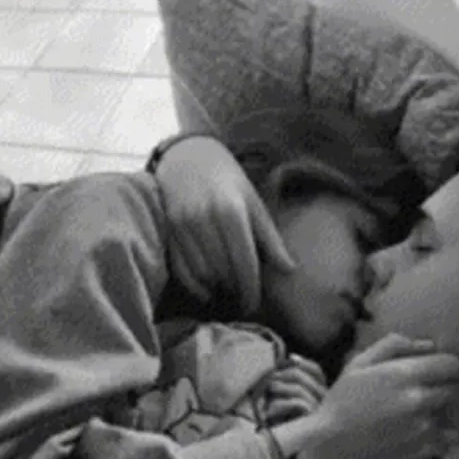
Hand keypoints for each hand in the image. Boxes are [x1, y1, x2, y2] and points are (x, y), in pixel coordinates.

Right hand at [155, 136, 296, 314]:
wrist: (186, 154)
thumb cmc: (227, 179)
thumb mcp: (252, 202)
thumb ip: (269, 237)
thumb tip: (290, 270)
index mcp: (232, 212)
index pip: (244, 263)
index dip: (250, 289)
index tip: (254, 304)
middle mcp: (205, 219)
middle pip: (224, 271)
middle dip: (235, 290)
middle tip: (243, 299)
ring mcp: (183, 225)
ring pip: (203, 273)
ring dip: (216, 288)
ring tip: (227, 290)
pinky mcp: (168, 229)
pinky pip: (181, 269)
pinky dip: (195, 285)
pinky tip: (206, 289)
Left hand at [264, 354, 327, 424]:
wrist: (277, 451)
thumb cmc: (278, 424)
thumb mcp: (281, 398)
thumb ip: (286, 382)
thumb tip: (287, 357)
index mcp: (318, 395)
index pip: (316, 371)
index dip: (303, 362)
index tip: (288, 358)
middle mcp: (324, 403)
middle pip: (305, 377)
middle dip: (283, 374)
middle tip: (266, 379)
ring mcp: (320, 413)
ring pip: (300, 389)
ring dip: (279, 387)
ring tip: (264, 392)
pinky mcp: (313, 424)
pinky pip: (297, 404)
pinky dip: (279, 404)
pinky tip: (267, 410)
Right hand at [288, 334, 458, 458]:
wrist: (329, 447)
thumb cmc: (341, 402)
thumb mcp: (358, 364)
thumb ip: (392, 346)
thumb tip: (426, 344)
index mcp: (404, 375)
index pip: (452, 364)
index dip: (448, 364)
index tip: (439, 367)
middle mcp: (419, 401)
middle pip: (456, 388)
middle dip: (447, 386)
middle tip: (430, 389)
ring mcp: (424, 428)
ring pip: (454, 415)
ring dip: (444, 412)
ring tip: (424, 413)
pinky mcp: (424, 452)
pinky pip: (447, 440)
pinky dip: (440, 436)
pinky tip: (420, 432)